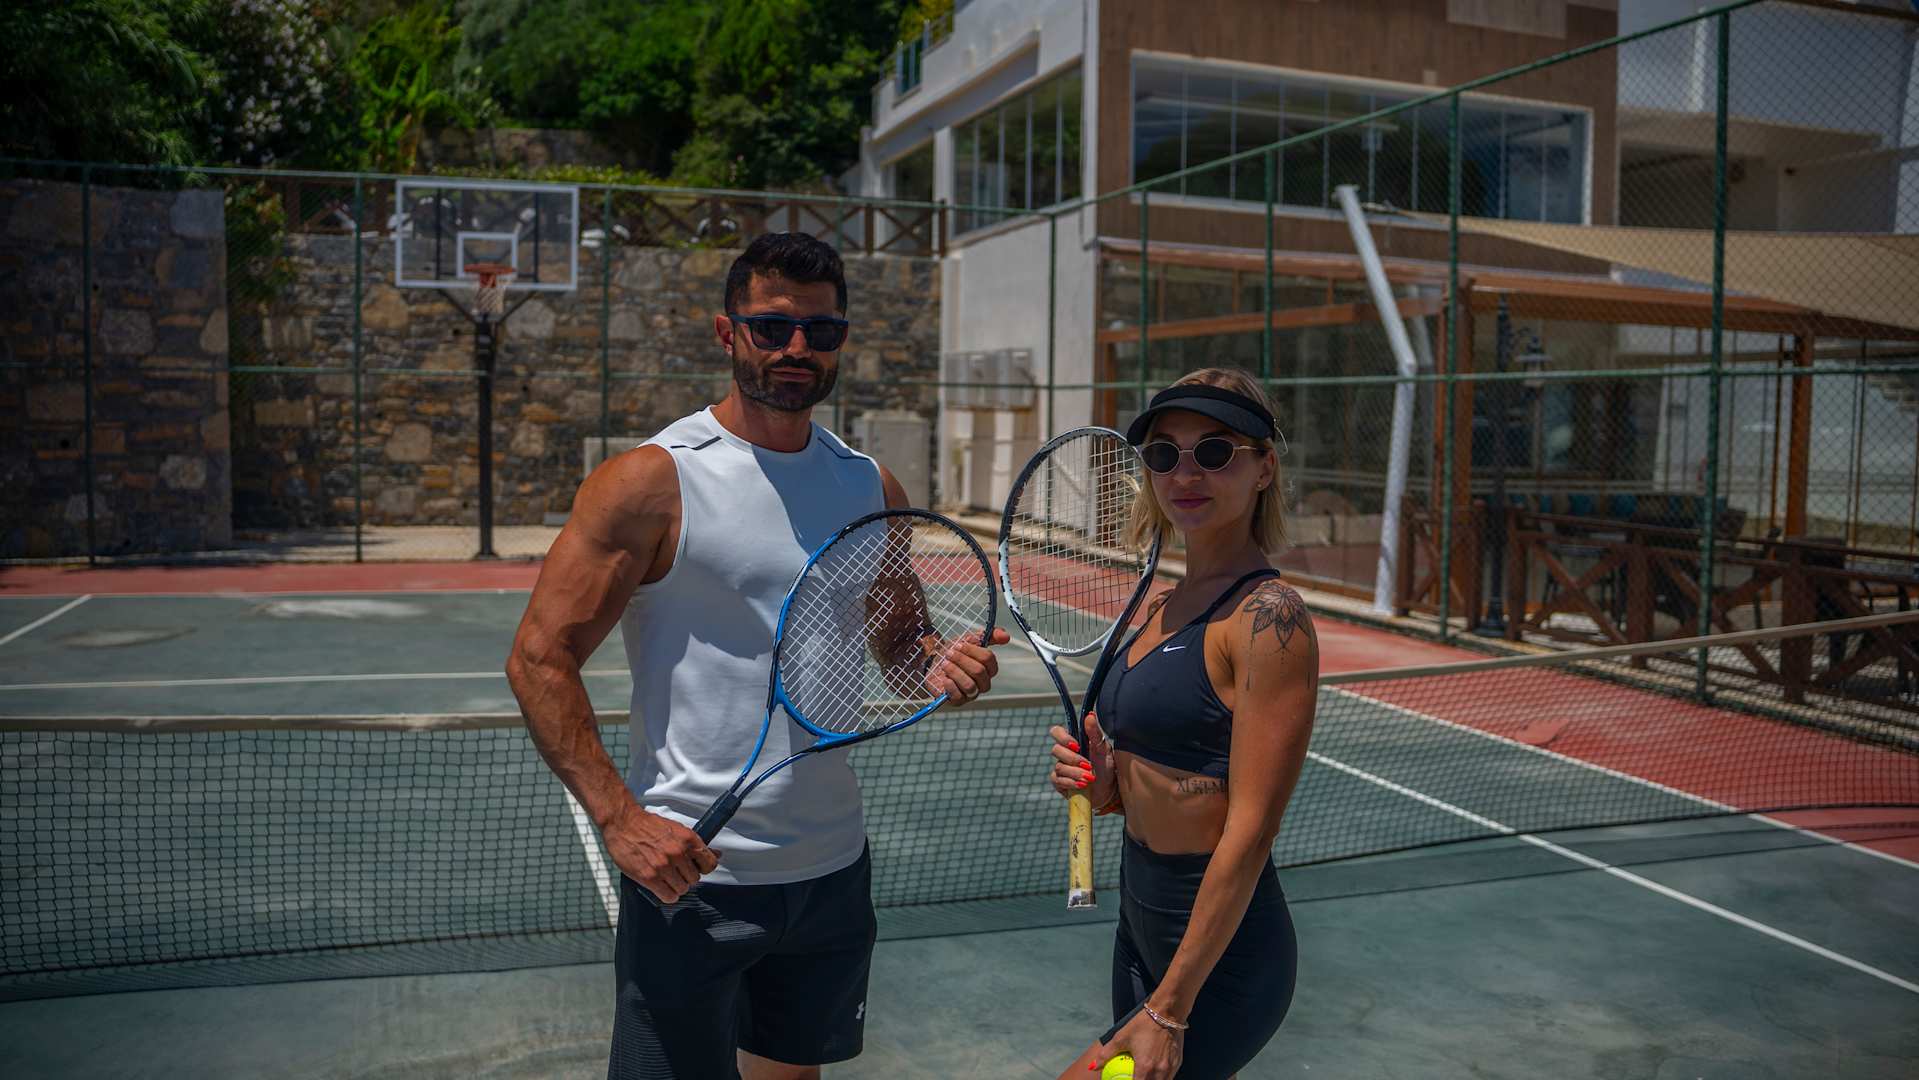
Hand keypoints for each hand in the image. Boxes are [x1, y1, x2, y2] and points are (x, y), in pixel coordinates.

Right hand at [602, 803, 719, 903]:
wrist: (623, 823)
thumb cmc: (647, 825)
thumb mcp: (676, 829)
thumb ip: (694, 844)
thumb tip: (716, 854)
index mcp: (688, 839)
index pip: (710, 863)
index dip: (703, 868)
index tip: (696, 869)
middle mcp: (678, 853)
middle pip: (695, 879)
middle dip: (686, 877)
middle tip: (676, 873)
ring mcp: (664, 866)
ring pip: (682, 889)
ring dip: (676, 887)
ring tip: (667, 880)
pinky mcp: (649, 877)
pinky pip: (668, 896)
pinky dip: (667, 895)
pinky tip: (661, 888)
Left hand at [926, 627, 1010, 703]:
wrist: (934, 664)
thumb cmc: (954, 654)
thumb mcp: (969, 640)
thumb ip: (988, 636)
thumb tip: (1006, 636)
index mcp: (988, 668)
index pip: (988, 659)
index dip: (973, 650)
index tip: (959, 644)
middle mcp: (982, 682)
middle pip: (979, 671)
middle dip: (961, 660)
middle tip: (949, 653)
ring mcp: (971, 693)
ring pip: (970, 685)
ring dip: (954, 671)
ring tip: (944, 664)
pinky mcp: (958, 701)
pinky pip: (958, 696)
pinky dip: (950, 685)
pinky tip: (944, 678)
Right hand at [1050, 711, 1114, 806]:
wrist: (1109, 789)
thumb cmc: (1106, 767)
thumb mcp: (1103, 749)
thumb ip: (1095, 732)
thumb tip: (1089, 715)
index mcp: (1073, 741)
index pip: (1056, 732)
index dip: (1063, 738)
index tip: (1077, 746)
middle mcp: (1064, 753)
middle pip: (1056, 750)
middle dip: (1073, 759)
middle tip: (1088, 765)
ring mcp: (1061, 768)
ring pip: (1059, 767)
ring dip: (1075, 773)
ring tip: (1090, 778)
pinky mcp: (1059, 782)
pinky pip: (1058, 780)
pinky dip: (1071, 783)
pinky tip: (1082, 785)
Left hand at [1088, 1005, 1183, 1079]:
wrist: (1167, 1013)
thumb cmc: (1142, 1024)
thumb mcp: (1121, 1037)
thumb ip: (1106, 1054)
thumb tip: (1092, 1066)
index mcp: (1145, 1068)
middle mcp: (1159, 1072)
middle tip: (1133, 1078)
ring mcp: (1170, 1069)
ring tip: (1144, 1077)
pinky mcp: (1178, 1064)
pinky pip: (1169, 1077)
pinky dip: (1162, 1078)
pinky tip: (1154, 1075)